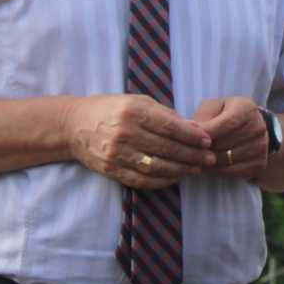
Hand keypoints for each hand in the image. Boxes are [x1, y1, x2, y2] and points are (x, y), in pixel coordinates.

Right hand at [62, 94, 213, 189]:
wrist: (74, 125)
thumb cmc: (112, 109)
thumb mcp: (138, 102)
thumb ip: (165, 114)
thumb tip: (194, 128)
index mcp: (134, 112)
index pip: (170, 127)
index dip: (191, 136)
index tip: (208, 141)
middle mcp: (126, 134)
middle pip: (166, 149)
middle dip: (192, 155)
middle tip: (209, 159)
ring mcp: (117, 154)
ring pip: (156, 167)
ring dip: (180, 170)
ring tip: (196, 169)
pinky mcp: (111, 170)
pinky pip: (141, 180)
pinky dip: (160, 181)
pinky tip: (174, 178)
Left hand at [193, 97, 269, 181]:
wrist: (251, 128)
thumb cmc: (226, 115)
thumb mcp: (214, 108)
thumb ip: (202, 117)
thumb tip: (187, 128)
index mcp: (246, 109)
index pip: (226, 124)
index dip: (205, 134)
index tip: (189, 139)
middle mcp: (258, 127)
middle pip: (224, 144)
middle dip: (203, 149)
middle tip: (188, 152)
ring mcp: (260, 147)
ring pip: (225, 160)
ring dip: (207, 163)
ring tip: (195, 160)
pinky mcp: (259, 164)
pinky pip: (231, 172)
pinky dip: (215, 172)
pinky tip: (207, 167)